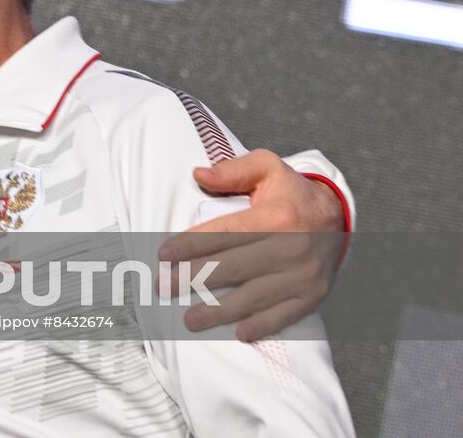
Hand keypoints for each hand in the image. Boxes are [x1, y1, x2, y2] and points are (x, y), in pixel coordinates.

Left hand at [158, 149, 347, 341]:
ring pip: (255, 296)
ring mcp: (304, 275)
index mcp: (278, 216)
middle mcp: (292, 247)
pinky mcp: (314, 294)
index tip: (163, 254)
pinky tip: (239, 333)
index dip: (192, 244)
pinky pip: (285, 314)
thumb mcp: (267, 167)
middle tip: (163, 288)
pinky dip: (262, 325)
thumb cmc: (290, 192)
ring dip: (220, 310)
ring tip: (190, 319)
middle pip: (234, 267)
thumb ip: (233, 170)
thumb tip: (198, 174)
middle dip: (195, 279)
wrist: (338, 216)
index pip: (227, 233)